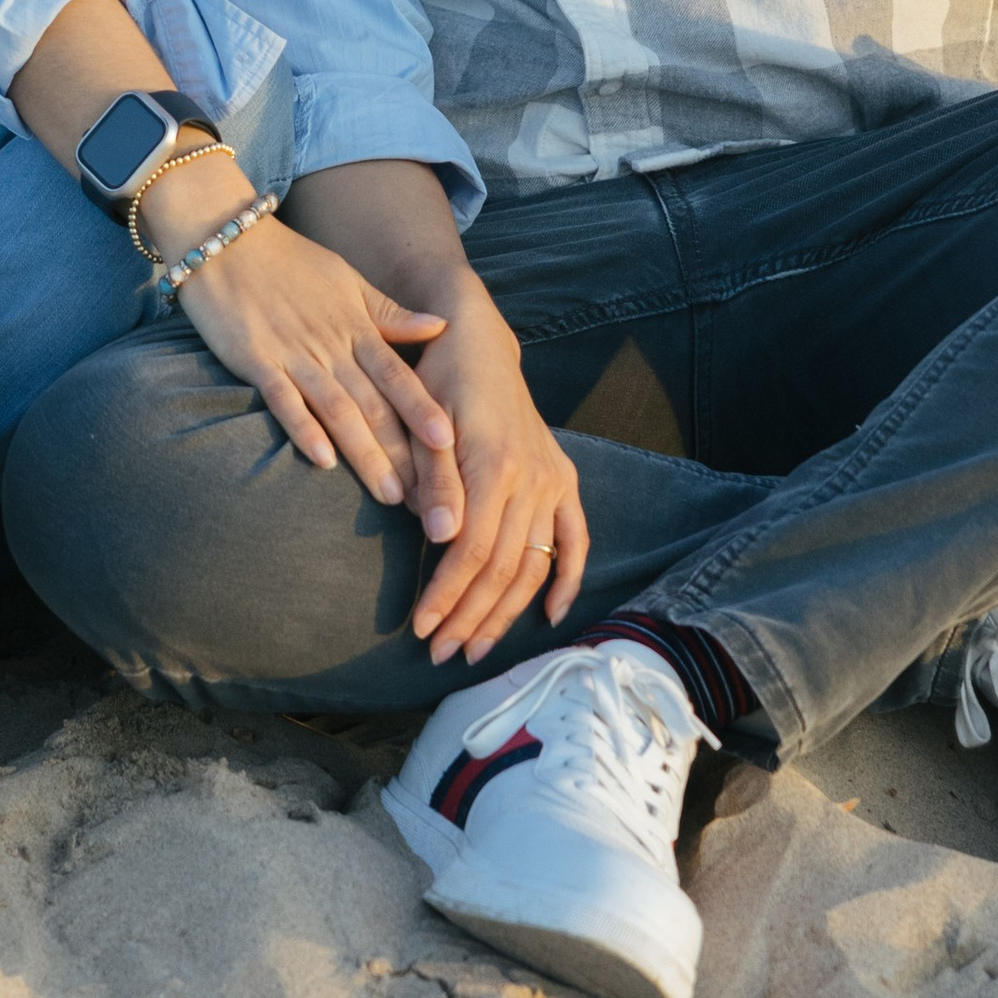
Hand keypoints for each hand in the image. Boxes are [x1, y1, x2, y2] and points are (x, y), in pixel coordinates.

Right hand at [170, 193, 454, 514]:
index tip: (450, 444)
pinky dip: (303, 429)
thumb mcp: (347, 280)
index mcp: (355, 326)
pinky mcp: (255, 360)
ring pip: (337, 409)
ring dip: (364, 452)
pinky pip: (283, 399)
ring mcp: (292, 353)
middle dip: (401, 450)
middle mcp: (330, 344)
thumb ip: (389, 312)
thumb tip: (439, 326)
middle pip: (373, 403)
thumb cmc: (290, 262)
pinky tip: (323, 460)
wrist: (226, 240)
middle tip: (427, 494)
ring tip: (388, 491)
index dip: (423, 409)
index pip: (397, 375)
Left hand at [407, 285, 588, 666]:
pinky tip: (550, 616)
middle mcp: (532, 476)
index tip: (421, 627)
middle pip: (503, 566)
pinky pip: (575, 538)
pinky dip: (568, 579)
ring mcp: (553, 479)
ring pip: (535, 562)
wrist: (478, 344)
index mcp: (495, 463)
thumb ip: (435, 479)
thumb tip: (441, 536)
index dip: (447, 594)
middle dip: (470, 616)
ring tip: (476, 649)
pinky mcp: (563, 478)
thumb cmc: (439, 381)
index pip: (472, 549)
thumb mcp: (424, 421)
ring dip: (506, 613)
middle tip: (440, 653)